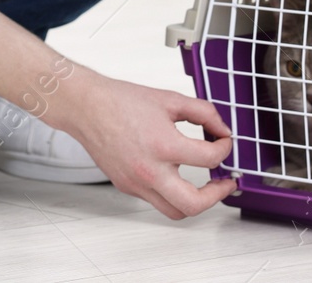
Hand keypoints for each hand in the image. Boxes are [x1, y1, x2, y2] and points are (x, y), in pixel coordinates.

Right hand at [59, 73, 236, 219]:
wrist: (87, 107)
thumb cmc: (120, 101)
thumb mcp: (170, 99)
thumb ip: (203, 113)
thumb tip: (221, 129)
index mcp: (163, 146)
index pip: (210, 159)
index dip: (225, 148)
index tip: (224, 142)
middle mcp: (149, 171)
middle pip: (194, 204)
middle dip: (217, 195)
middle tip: (225, 183)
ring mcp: (136, 183)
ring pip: (175, 211)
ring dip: (195, 202)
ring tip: (204, 186)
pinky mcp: (127, 187)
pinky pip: (156, 199)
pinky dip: (171, 192)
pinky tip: (174, 174)